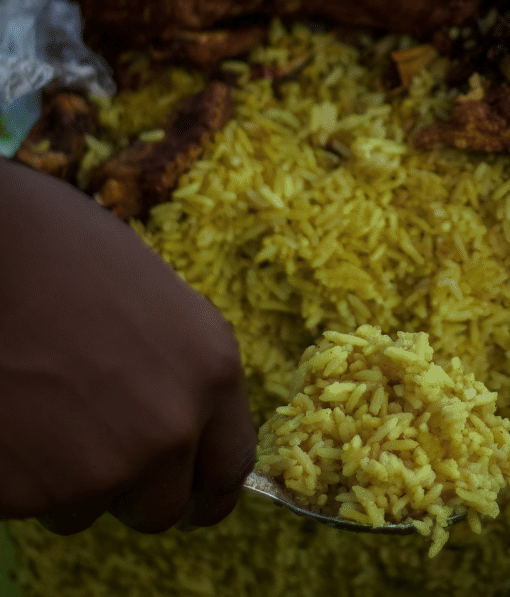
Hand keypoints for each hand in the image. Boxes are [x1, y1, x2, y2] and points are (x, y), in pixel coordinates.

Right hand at [0, 157, 256, 533]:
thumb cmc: (69, 255)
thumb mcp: (162, 306)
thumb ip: (182, 374)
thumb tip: (187, 429)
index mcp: (213, 369)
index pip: (230, 467)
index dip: (205, 486)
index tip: (190, 496)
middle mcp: (172, 426)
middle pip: (161, 507)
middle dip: (131, 487)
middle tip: (94, 442)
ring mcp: (104, 465)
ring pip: (88, 510)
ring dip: (68, 479)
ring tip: (44, 407)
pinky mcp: (35, 490)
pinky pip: (33, 507)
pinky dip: (20, 478)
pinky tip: (13, 419)